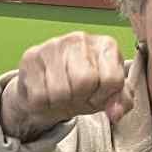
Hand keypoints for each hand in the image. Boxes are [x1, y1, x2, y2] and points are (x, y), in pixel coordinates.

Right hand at [0, 33, 135, 139]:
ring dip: (60, 102)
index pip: (112, 79)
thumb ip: (120, 103)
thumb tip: (115, 113)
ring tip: (61, 95)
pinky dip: (43, 103)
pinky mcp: (31, 56)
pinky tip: (45, 93)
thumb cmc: (83, 89)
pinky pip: (39, 95)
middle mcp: (80, 38)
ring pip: (59, 91)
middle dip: (80, 98)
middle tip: (76, 96)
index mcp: (106, 45)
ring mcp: (53, 45)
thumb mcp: (107, 96)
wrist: (49, 89)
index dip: (104, 97)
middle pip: (84, 82)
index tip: (97, 95)